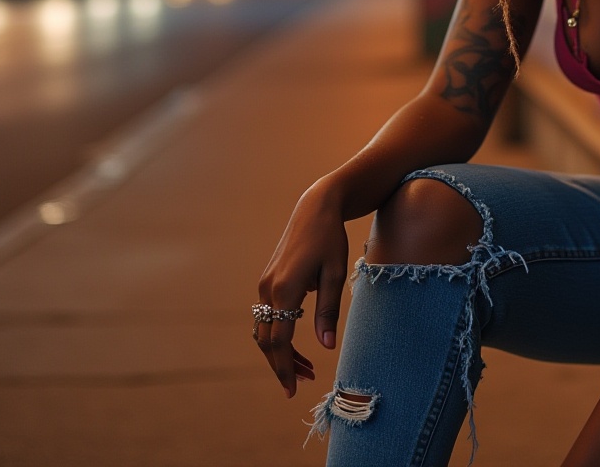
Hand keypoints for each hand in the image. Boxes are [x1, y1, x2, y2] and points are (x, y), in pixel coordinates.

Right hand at [256, 179, 349, 397]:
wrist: (315, 209)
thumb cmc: (330, 239)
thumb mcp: (334, 274)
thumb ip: (328, 311)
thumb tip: (327, 348)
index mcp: (285, 290)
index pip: (279, 341)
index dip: (285, 368)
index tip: (293, 390)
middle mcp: (269, 290)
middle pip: (267, 341)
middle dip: (282, 365)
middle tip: (303, 383)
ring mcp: (265, 286)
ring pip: (265, 331)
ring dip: (281, 352)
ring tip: (306, 368)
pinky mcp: (268, 282)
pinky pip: (268, 317)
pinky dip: (279, 335)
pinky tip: (296, 345)